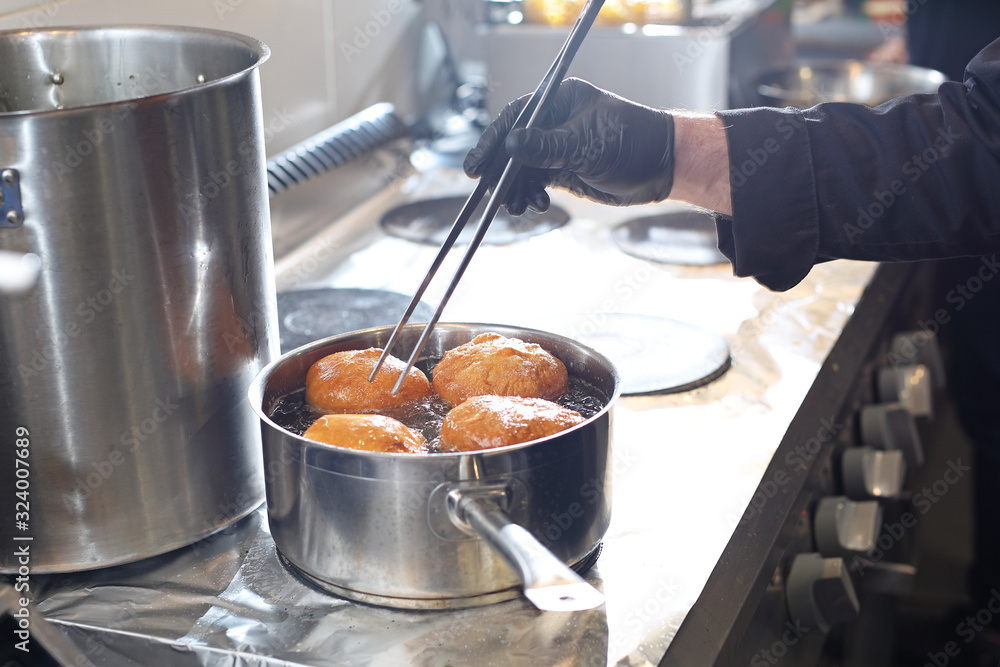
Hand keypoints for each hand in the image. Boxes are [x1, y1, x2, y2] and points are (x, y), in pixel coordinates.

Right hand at [463, 78, 674, 214]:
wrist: (662, 167)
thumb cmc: (633, 142)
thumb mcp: (587, 144)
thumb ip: (547, 146)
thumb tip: (511, 145)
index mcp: (559, 100)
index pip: (515, 118)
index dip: (492, 142)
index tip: (475, 166)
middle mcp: (554, 121)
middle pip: (513, 146)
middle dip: (501, 172)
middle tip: (491, 195)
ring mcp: (557, 146)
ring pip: (522, 168)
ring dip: (516, 189)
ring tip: (516, 207)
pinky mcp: (563, 169)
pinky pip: (536, 182)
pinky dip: (531, 195)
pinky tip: (536, 205)